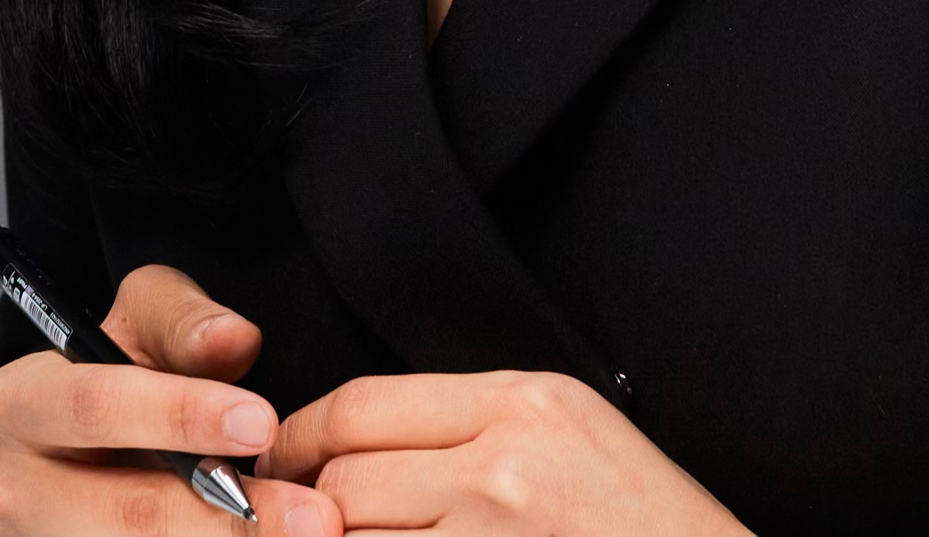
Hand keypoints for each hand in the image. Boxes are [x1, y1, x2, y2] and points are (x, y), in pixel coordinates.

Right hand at [0, 267, 336, 535]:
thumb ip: (183, 321)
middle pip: (123, 515)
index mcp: (14, 405)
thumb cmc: (115, 387)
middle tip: (309, 515)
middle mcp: (6, 491)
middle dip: (225, 519)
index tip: (261, 422)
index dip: (180, 414)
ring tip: (300, 536)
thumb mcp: (138, 327)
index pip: (94, 406)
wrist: (81, 460)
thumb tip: (231, 338)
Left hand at [269, 370, 740, 534]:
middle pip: (345, 476)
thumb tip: (364, 444)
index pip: (363, 404)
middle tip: (280, 518)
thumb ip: (475, 426)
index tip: (277, 458)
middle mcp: (504, 466)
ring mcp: (495, 536)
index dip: (300, 436)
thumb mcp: (573, 436)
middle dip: (301, 505)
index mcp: (523, 404)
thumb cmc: (651, 528)